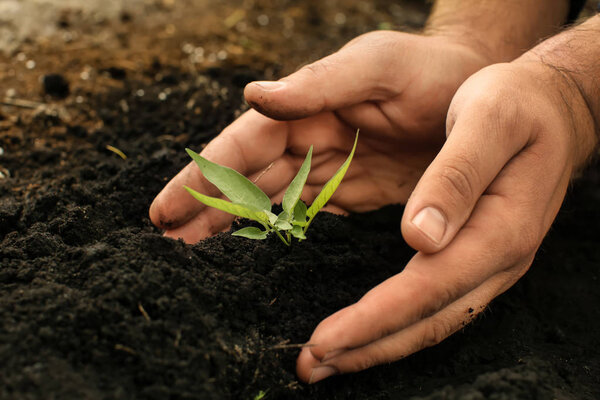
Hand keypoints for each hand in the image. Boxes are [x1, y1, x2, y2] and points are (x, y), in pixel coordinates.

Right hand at [149, 30, 489, 242]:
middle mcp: (308, 139)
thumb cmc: (430, 71)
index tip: (162, 210)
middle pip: (244, 179)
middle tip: (164, 245)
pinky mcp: (350, 194)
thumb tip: (253, 95)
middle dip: (203, 209)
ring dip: (229, 227)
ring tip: (191, 255)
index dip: (202, 177)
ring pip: (266, 201)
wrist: (483, 95)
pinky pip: (302, 217)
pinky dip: (273, 236)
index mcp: (305, 106)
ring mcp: (327, 169)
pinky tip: (250, 257)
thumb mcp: (377, 67)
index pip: (243, 146)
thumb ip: (320, 83)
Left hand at [296, 60, 596, 382]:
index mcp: (500, 228)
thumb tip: (420, 236)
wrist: (555, 111)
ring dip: (376, 345)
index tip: (323, 341)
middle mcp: (497, 260)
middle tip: (309, 368)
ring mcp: (489, 264)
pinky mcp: (474, 257)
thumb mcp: (488, 120)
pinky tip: (365, 327)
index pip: (427, 289)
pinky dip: (394, 323)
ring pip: (431, 321)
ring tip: (328, 360)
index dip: (374, 320)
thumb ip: (458, 176)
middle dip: (366, 348)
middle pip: (428, 321)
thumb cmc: (519, 105)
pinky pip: (433, 304)